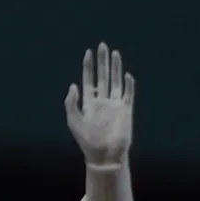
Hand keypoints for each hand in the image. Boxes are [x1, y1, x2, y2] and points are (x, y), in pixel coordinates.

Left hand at [65, 42, 134, 164]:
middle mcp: (102, 101)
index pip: (88, 80)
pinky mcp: (126, 110)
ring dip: (115, 68)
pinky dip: (128, 84)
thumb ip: (71, 103)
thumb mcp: (73, 121)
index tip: (88, 53)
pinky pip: (128, 94)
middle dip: (102, 62)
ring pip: (115, 82)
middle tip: (102, 45)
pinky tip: (127, 75)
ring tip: (115, 53)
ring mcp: (114, 105)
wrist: (104, 154)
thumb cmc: (87, 141)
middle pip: (103, 76)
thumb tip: (73, 85)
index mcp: (89, 103)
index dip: (88, 67)